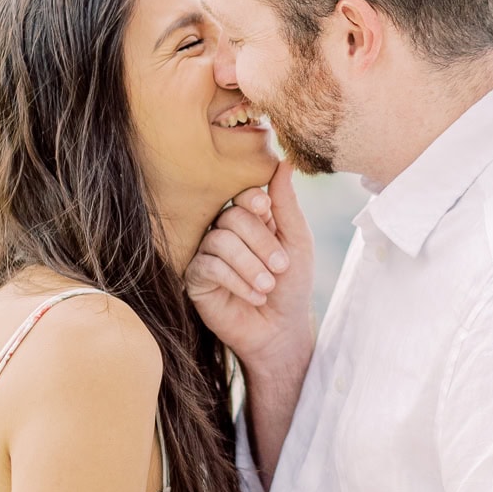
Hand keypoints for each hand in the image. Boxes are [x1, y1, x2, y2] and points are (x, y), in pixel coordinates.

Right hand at [185, 160, 314, 372]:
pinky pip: (209, 266)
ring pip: (220, 240)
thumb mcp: (297, 242)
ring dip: (250, 265)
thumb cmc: (291, 286)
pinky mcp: (195, 278)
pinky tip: (254, 296)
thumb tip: (284, 161)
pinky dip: (237, 281)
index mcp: (249, 219)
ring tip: (268, 287)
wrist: (281, 330)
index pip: (242, 195)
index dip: (253, 200)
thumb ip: (287, 204)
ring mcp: (207, 254)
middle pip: (232, 217)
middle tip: (281, 267)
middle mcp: (224, 232)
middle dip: (261, 242)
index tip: (266, 210)